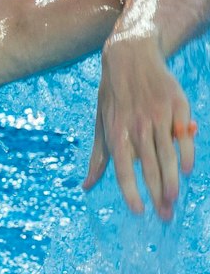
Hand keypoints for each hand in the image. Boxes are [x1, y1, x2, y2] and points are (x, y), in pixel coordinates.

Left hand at [83, 33, 194, 219]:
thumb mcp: (100, 123)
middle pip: (150, 168)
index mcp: (117, 133)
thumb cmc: (113, 96)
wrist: (131, 57)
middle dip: (158, 195)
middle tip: (165, 216)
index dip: (131, 193)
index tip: (139, 212)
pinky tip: (187, 170)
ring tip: (174, 200)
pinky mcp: (177, 106)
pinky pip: (183, 136)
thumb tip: (87, 186)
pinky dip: (187, 154)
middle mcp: (137, 127)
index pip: (124, 171)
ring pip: (168, 155)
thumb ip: (98, 157)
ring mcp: (159, 116)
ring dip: (173, 181)